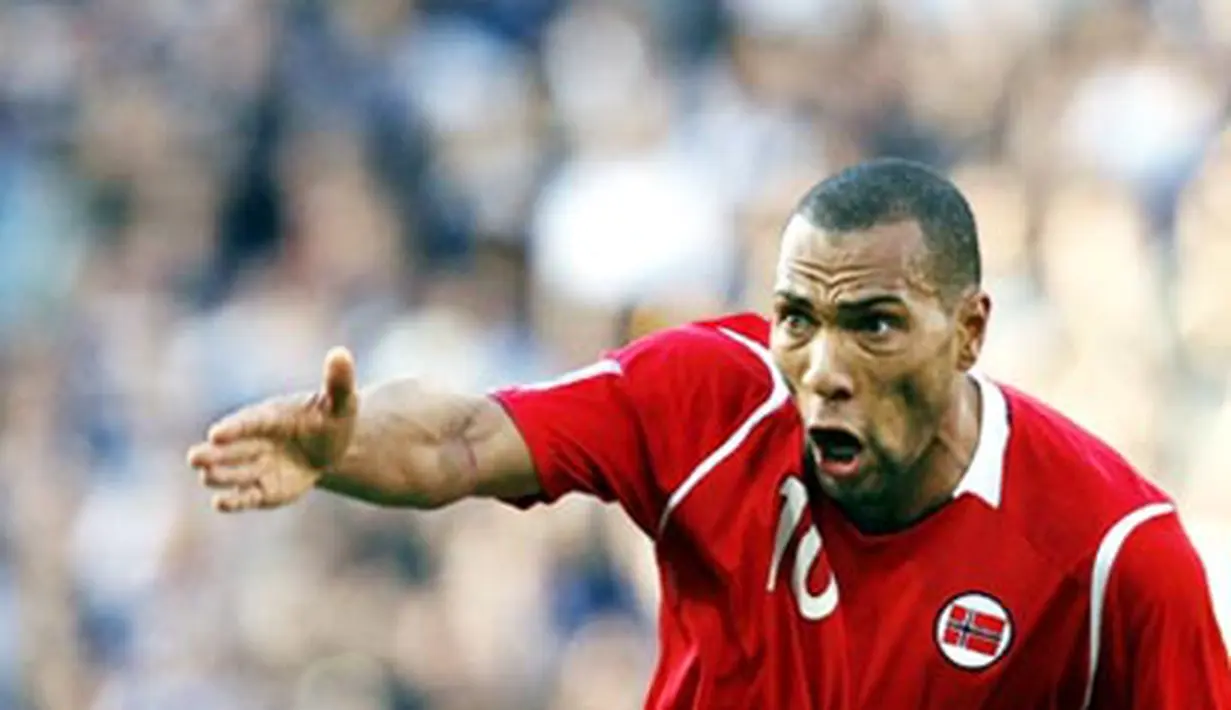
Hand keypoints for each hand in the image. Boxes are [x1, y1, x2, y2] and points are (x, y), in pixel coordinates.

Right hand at [187, 347, 358, 511]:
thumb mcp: (342, 401)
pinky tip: (219, 503)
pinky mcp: (262, 491)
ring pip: (231, 473)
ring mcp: (257, 467)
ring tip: (207, 476)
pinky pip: (245, 497)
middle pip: (229, 449)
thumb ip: (339, 381)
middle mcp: (255, 442)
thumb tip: (341, 353)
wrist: (333, 448)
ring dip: (219, 475)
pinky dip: (233, 501)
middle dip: (212, 453)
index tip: (216, 433)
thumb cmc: (333, 419)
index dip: (234, 429)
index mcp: (270, 417)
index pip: (249, 423)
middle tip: (195, 458)